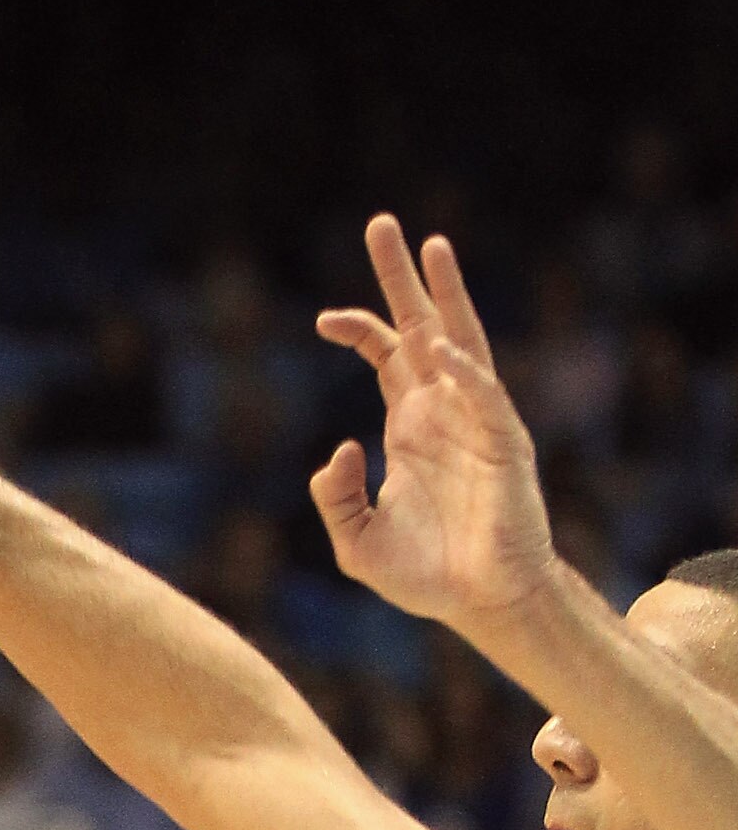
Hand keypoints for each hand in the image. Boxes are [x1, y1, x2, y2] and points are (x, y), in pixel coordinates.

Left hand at [310, 215, 559, 623]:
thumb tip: (340, 449)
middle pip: (425, 326)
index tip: (322, 318)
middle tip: (383, 224)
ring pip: (465, 344)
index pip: (385, 354)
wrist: (480, 606)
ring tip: (435, 247)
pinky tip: (444, 353)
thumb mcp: (354, 540)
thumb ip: (335, 497)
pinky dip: (467, 376)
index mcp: (411, 422)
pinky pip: (487, 402)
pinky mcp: (506, 449)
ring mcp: (477, 424)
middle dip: (405, 277)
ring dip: (449, 298)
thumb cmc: (425, 574)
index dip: (357, 328)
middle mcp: (445, 410)